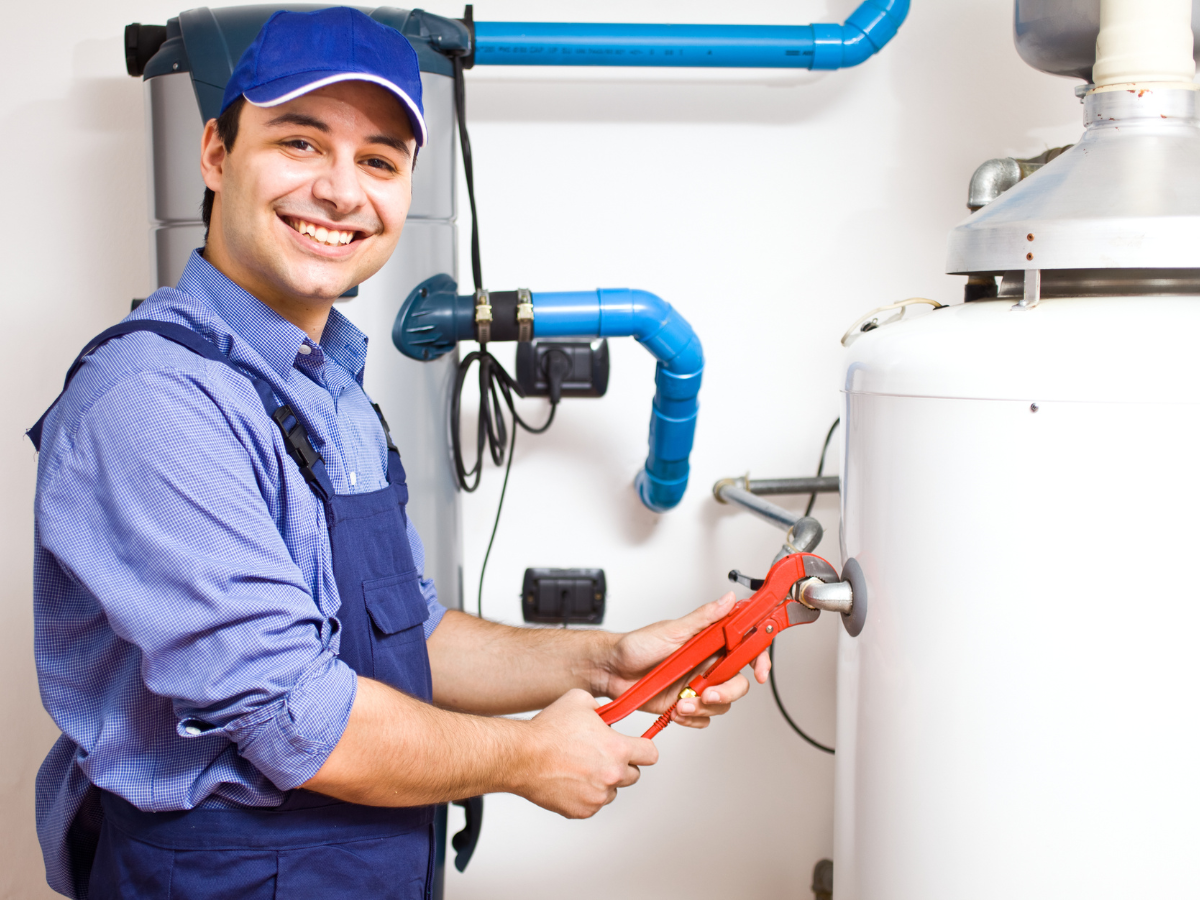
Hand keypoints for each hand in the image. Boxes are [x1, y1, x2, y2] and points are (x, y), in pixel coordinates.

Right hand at [517, 689, 657, 817]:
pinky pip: (593, 804)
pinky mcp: (582, 811)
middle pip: (634, 775)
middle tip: (601, 755)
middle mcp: (612, 776)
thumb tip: (607, 714)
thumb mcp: (580, 700)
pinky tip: (569, 779)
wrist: (521, 756)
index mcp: (617, 749)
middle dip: (621, 765)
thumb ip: (602, 707)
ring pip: (612, 791)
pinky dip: (585, 794)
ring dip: (603, 781)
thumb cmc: (548, 730)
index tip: (636, 747)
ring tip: (580, 767)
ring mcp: (597, 797)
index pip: (651, 755)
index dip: (643, 748)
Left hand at [603, 593, 770, 728]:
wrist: (611, 670)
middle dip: (726, 692)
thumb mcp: (672, 630)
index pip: (744, 648)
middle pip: (737, 682)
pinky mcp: (685, 705)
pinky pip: (703, 718)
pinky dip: (692, 719)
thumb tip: (729, 599)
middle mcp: (706, 665)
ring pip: (721, 703)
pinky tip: (676, 711)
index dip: (759, 659)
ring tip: (681, 703)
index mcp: (708, 642)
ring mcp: (696, 686)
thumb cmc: (636, 646)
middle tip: (707, 694)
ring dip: (704, 707)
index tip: (760, 671)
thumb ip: (704, 618)